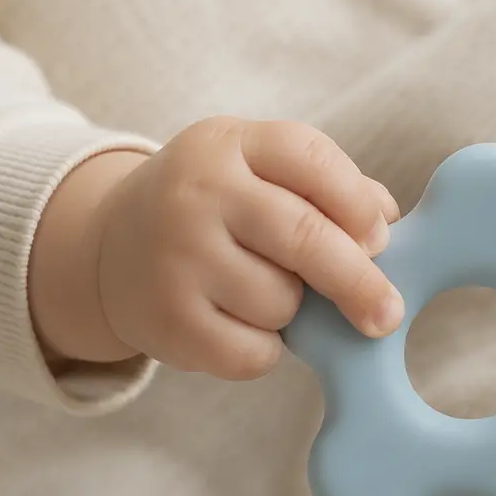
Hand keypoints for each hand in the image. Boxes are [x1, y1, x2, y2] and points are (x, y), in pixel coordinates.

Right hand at [30, 118, 401, 377]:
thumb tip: (386, 219)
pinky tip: (237, 324)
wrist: (108, 247)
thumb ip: (325, 186)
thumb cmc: (215, 209)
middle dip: (359, 282)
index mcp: (229, 144)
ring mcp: (175, 257)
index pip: (311, 159)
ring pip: (280, 302)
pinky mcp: (165, 321)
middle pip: (304, 238)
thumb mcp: (257, 171)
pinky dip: (263, 349)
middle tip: (387, 314)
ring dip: (290, 310)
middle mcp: (196, 192)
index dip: (357, 205)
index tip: (381, 241)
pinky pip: (252, 352)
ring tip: (257, 291)